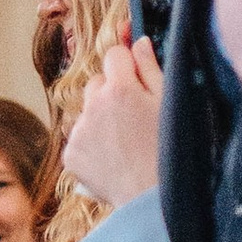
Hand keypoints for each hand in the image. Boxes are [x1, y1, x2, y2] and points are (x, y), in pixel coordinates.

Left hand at [61, 35, 163, 209]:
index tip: (134, 69)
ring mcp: (79, 131)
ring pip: (87, 110)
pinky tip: (113, 156)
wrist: (152, 199)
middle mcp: (93, 106)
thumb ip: (151, 68)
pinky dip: (92, 143)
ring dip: (101, 117)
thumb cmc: (171, 151)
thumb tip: (138, 42)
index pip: (114, 53)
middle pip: (98, 81)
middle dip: (113, 90)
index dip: (127, 61)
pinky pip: (79, 137)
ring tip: (125, 140)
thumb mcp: (170, 104)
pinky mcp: (70, 154)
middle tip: (135, 114)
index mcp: (120, 89)